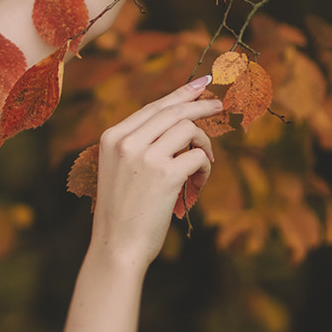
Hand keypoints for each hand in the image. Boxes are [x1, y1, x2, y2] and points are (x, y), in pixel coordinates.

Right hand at [90, 76, 222, 268]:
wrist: (117, 246)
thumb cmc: (123, 212)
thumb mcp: (120, 169)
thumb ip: (140, 144)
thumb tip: (178, 121)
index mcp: (112, 137)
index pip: (152, 107)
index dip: (179, 94)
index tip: (200, 85)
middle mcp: (126, 141)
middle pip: (173, 111)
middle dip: (200, 106)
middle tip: (219, 106)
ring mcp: (145, 156)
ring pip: (189, 130)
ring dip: (204, 145)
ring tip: (203, 166)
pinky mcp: (166, 174)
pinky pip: (198, 156)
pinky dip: (205, 168)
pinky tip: (199, 182)